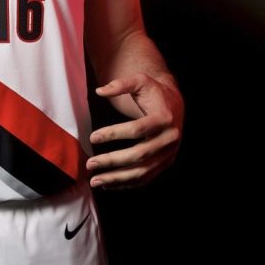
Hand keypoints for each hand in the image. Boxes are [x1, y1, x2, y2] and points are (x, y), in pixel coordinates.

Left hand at [86, 73, 182, 189]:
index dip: (114, 133)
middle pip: (139, 154)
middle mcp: (170, 139)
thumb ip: (121, 84)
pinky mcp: (165, 163)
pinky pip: (146, 178)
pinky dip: (127, 183)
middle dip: (113, 161)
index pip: (137, 129)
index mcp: (165, 118)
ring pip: (143, 171)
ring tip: (95, 181)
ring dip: (118, 178)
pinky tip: (108, 184)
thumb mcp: (140, 80)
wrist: (174, 105)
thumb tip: (100, 91)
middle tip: (90, 164)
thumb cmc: (154, 92)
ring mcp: (169, 154)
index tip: (92, 137)